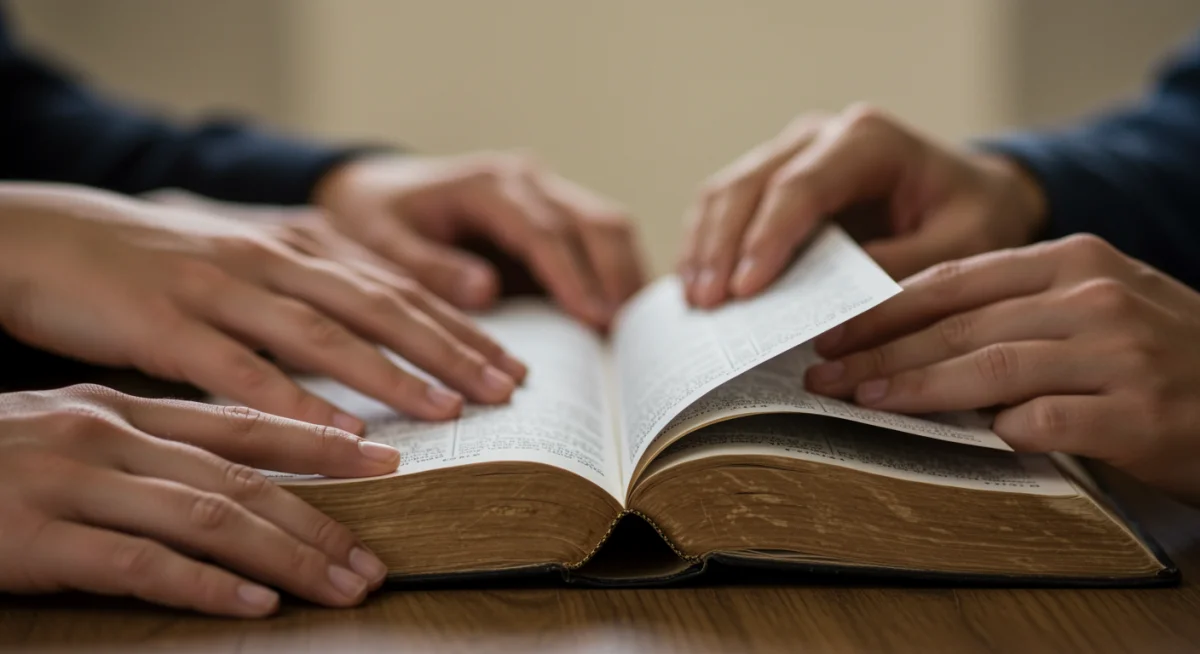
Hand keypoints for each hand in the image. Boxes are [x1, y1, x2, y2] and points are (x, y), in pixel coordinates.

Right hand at [0, 184, 525, 430]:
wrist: (51, 236)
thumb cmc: (161, 264)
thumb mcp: (250, 264)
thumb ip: (314, 291)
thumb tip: (384, 334)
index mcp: (296, 247)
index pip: (395, 288)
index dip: (458, 327)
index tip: (510, 366)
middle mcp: (270, 260)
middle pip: (377, 306)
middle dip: (448, 349)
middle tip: (506, 389)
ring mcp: (219, 288)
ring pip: (320, 334)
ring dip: (388, 375)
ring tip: (444, 413)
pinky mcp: (165, 322)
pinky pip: (238, 370)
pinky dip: (292, 402)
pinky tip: (335, 436)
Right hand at [0, 384, 398, 616]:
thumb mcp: (66, 437)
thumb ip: (145, 448)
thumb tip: (230, 478)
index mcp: (121, 409)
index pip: (244, 424)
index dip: (322, 445)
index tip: (384, 464)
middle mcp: (107, 435)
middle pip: (242, 478)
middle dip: (320, 522)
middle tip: (374, 559)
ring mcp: (68, 483)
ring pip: (208, 516)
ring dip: (285, 557)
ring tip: (339, 587)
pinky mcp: (32, 537)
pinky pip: (138, 563)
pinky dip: (204, 586)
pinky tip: (253, 605)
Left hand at [314, 153, 647, 328]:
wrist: (373, 192)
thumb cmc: (373, 220)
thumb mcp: (381, 244)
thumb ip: (428, 267)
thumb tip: (487, 291)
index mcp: (487, 184)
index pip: (544, 231)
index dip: (572, 276)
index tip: (594, 318)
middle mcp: (526, 180)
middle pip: (593, 223)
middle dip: (615, 278)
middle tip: (628, 336)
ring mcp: (546, 193)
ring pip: (607, 226)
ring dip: (625, 276)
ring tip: (634, 333)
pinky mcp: (554, 214)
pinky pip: (599, 239)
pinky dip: (617, 274)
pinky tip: (622, 317)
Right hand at [679, 104, 1047, 306]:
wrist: (975, 195)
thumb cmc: (974, 217)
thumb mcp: (964, 246)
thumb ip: (907, 269)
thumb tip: (841, 309)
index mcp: (869, 141)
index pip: (800, 187)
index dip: (765, 238)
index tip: (745, 290)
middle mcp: (821, 136)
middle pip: (749, 186)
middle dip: (721, 247)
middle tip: (707, 305)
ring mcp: (792, 152)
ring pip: (727, 191)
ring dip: (705, 247)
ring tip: (696, 303)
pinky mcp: (775, 178)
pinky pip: (726, 205)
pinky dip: (707, 244)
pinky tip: (697, 284)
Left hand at [804, 235, 1199, 503]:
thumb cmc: (1164, 353)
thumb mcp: (1095, 305)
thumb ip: (1018, 309)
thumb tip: (914, 335)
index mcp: (1073, 260)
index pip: (954, 282)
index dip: (884, 310)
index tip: (833, 332)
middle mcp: (1091, 295)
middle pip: (957, 324)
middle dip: (879, 351)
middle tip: (824, 374)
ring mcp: (1116, 350)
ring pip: (989, 366)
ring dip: (915, 387)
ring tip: (863, 401)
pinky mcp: (1135, 410)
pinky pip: (1042, 420)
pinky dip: (997, 430)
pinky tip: (965, 438)